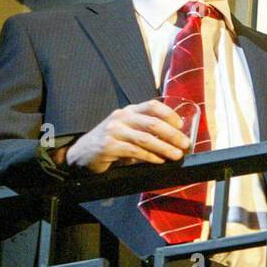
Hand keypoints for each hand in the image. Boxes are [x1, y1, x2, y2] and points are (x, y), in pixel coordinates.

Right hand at [62, 99, 190, 174]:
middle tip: (185, 144)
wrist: (82, 154)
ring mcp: (114, 130)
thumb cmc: (111, 142)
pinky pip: (134, 151)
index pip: (153, 106)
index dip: (169, 114)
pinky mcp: (108, 145)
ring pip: (145, 138)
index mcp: (129, 110)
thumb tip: (174, 141)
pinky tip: (159, 161)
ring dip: (164, 148)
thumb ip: (145, 131)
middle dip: (172, 134)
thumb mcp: (128, 131)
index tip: (181, 126)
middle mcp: (122, 117)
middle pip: (153, 123)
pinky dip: (149, 157)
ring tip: (176, 155)